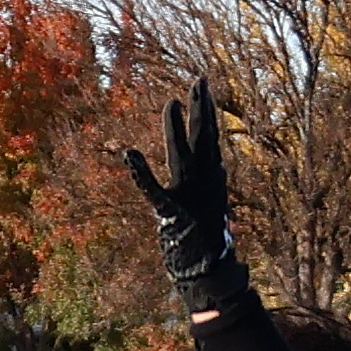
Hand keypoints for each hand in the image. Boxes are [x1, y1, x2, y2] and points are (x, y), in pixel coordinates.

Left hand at [121, 78, 245, 316]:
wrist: (209, 270)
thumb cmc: (206, 238)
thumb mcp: (212, 204)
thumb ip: (213, 181)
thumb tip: (220, 165)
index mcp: (210, 177)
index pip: (209, 137)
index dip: (206, 111)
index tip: (202, 87)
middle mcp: (203, 181)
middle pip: (203, 137)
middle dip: (201, 108)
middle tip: (199, 80)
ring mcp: (189, 194)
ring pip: (182, 155)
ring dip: (175, 129)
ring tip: (171, 102)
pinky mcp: (172, 212)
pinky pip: (153, 190)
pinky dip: (141, 173)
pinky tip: (129, 154)